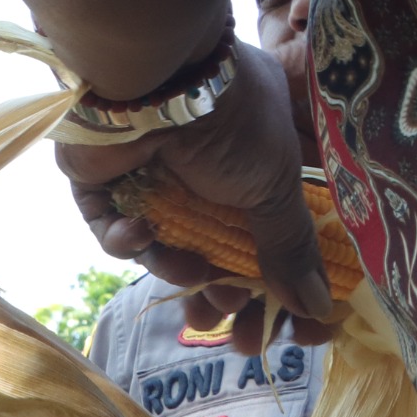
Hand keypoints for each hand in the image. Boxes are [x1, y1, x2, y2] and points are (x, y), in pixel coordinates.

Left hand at [59, 39, 334, 352]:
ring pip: (164, 245)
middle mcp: (200, 165)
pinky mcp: (100, 180)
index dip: (277, 281)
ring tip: (193, 278)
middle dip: (224, 295)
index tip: (291, 328)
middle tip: (235, 336)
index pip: (267, 231)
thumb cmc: (226, 121)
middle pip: (214, 249)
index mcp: (251, 157)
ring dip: (178, 269)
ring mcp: (149, 172)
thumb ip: (289, 248)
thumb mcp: (272, 187)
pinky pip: (111, 227)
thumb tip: (316, 308)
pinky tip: (137, 232)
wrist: (151, 80)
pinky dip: (125, 238)